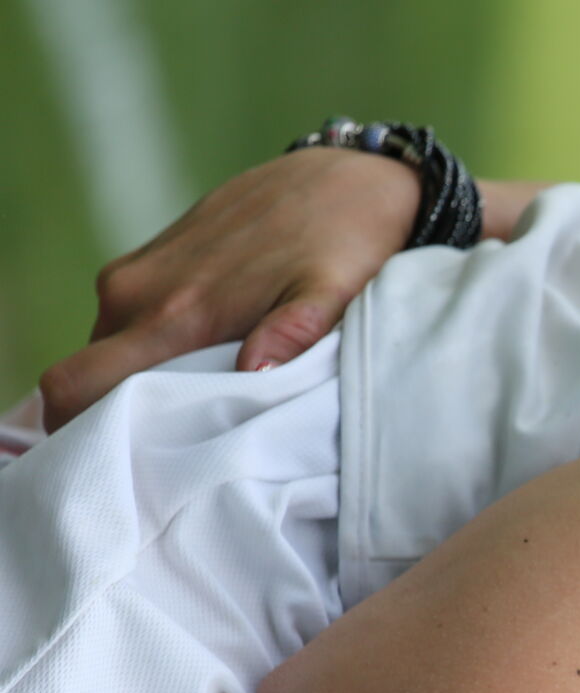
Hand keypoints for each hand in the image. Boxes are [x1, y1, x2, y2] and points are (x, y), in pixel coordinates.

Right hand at [37, 149, 418, 430]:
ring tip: (197, 411)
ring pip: (109, 352)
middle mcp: (137, 292)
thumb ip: (293, 333)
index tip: (117, 469)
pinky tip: (202, 367)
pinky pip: (129, 325)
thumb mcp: (333, 295)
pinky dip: (150, 354)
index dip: (78, 431)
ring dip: (136, 385)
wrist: (344, 179)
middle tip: (170, 452)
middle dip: (107, 418)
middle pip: (83, 378)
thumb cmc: (344, 244)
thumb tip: (252, 373)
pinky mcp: (152, 261)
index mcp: (174, 312)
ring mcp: (139, 273)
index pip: (77, 385)